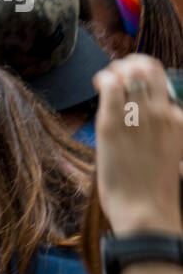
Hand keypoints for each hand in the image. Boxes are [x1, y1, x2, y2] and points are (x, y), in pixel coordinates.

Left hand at [93, 56, 182, 234]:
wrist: (146, 210)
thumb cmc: (153, 190)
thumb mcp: (170, 155)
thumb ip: (162, 135)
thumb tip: (146, 127)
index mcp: (180, 121)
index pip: (165, 86)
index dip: (146, 80)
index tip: (133, 86)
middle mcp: (163, 113)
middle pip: (150, 69)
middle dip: (132, 64)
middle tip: (118, 74)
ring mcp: (138, 116)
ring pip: (131, 72)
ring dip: (116, 69)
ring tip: (106, 80)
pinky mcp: (113, 124)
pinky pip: (111, 86)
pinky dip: (104, 79)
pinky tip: (99, 85)